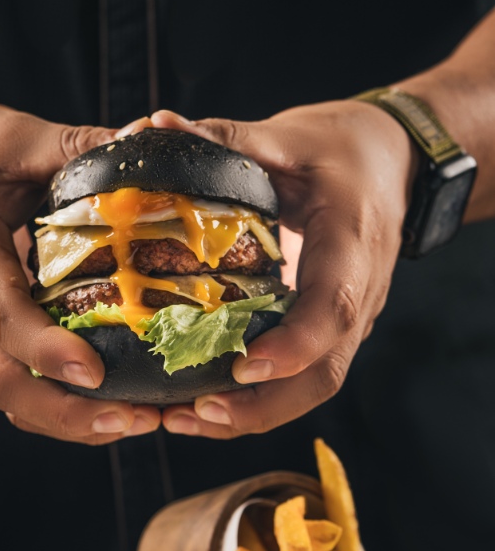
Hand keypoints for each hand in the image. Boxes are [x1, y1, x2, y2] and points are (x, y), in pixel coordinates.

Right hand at [0, 102, 160, 442]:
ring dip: (70, 422)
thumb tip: (144, 143)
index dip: (45, 349)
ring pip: (10, 397)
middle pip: (2, 383)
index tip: (94, 371)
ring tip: (136, 421)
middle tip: (134, 419)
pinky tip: (111, 405)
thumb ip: (71, 147)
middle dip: (67, 415)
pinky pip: (19, 386)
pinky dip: (63, 407)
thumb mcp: (9, 136)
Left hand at [149, 104, 417, 437]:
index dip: (293, 346)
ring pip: (311, 388)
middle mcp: (356, 295)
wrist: (394, 164)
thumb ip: (229, 141)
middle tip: (194, 414)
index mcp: (351, 244)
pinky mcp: (328, 328)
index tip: (243, 367)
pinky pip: (299, 378)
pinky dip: (255, 400)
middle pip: (322, 375)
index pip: (332, 308)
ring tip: (185, 421)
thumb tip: (155, 129)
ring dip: (251, 414)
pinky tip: (204, 404)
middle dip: (260, 405)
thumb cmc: (347, 150)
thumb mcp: (292, 138)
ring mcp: (346, 320)